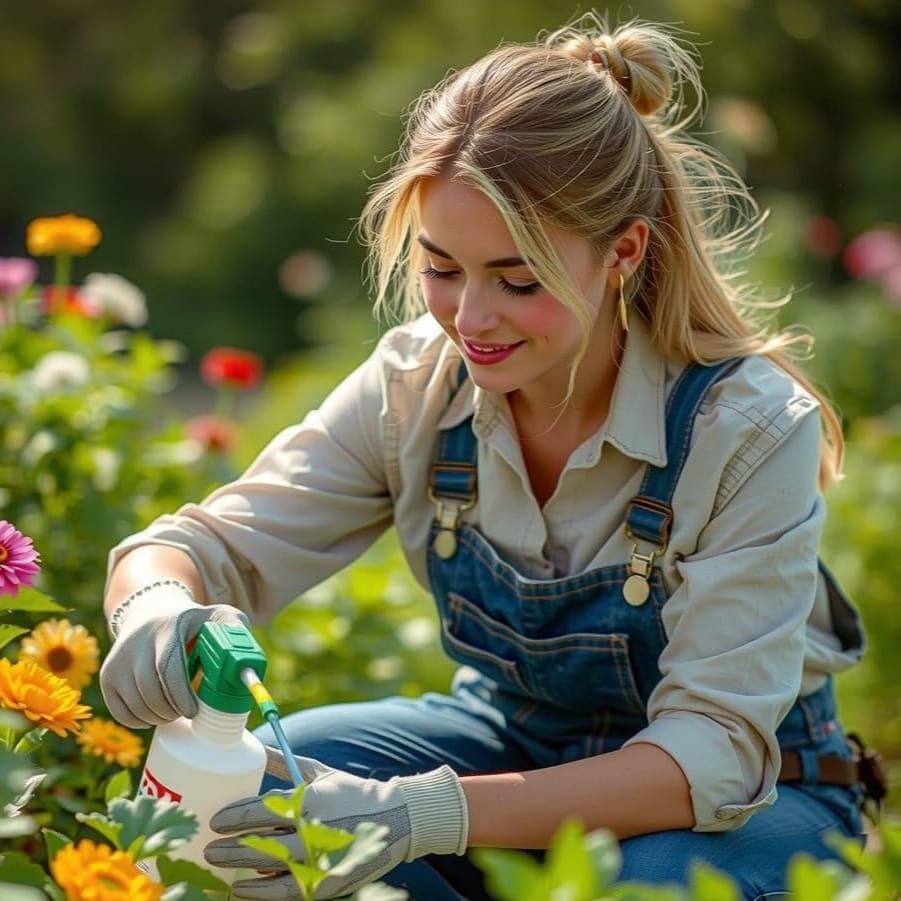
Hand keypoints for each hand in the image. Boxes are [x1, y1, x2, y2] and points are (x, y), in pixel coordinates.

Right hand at [99, 580, 248, 728]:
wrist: (150, 613)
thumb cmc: (192, 622)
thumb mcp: (217, 616)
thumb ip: (237, 631)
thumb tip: (248, 666)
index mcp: (167, 628)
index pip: (168, 667)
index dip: (180, 695)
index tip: (194, 712)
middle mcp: (137, 643)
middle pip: (150, 691)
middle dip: (172, 710)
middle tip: (187, 713)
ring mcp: (118, 660)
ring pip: (136, 705)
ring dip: (158, 717)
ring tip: (174, 711)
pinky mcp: (107, 676)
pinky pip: (120, 712)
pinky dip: (139, 721)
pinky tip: (155, 714)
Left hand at [205, 746, 468, 899]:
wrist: (397, 820)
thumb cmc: (353, 793)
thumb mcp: (320, 772)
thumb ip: (285, 763)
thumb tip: (255, 745)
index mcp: (310, 801)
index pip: (261, 810)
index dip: (233, 817)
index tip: (215, 820)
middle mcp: (313, 831)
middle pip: (258, 842)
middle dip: (229, 847)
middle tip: (208, 848)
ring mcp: (319, 860)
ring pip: (268, 869)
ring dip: (239, 870)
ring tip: (220, 869)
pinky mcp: (326, 883)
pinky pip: (285, 893)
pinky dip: (260, 893)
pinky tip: (242, 889)